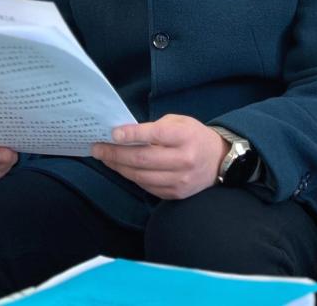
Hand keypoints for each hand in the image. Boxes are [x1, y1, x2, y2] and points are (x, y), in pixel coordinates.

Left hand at [91, 114, 229, 199]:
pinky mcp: (175, 194)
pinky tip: (121, 168)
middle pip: (143, 159)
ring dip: (119, 167)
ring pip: (141, 176)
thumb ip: (155, 128)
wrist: (219, 160)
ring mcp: (180, 180)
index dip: (132, 134)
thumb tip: (125, 136)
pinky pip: (146, 186)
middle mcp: (184, 160)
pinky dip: (131, 177)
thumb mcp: (180, 122)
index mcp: (185, 137)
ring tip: (105, 158)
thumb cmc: (194, 136)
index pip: (156, 135)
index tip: (113, 134)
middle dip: (115, 154)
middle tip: (97, 148)